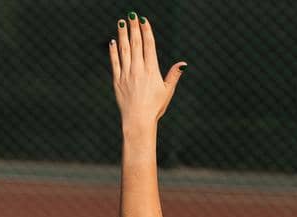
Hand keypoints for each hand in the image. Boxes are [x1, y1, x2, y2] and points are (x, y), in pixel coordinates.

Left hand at [109, 13, 185, 129]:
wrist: (138, 121)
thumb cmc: (155, 107)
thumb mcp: (167, 91)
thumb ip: (174, 75)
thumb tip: (183, 64)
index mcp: (152, 71)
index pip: (148, 46)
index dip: (146, 31)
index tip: (143, 20)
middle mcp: (138, 70)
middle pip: (135, 44)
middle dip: (134, 28)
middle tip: (132, 15)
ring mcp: (126, 74)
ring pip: (124, 50)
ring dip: (122, 35)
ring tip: (121, 22)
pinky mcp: (117, 81)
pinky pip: (115, 63)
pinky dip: (113, 51)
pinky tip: (113, 42)